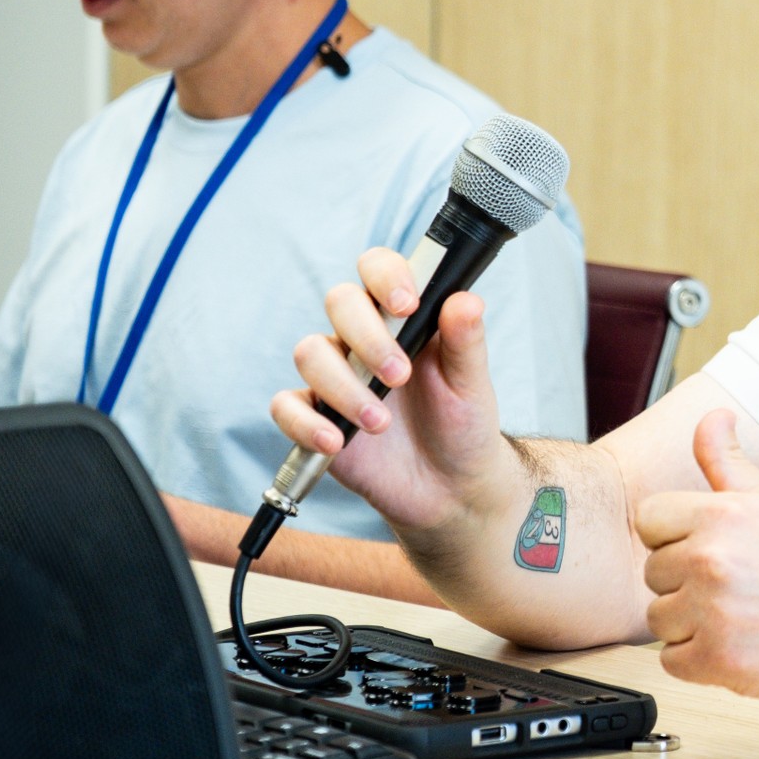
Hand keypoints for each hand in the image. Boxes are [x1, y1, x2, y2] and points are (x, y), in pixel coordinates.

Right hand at [270, 246, 511, 532]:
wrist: (450, 488)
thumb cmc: (462, 425)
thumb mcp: (472, 383)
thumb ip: (466, 341)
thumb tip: (465, 299)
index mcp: (403, 318)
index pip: (378, 270)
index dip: (385, 276)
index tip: (406, 305)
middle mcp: (363, 339)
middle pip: (339, 302)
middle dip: (367, 336)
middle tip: (400, 376)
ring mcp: (335, 376)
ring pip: (310, 352)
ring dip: (345, 387)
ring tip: (381, 423)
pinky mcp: (314, 417)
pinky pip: (286, 407)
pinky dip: (306, 423)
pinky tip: (337, 441)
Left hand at [638, 411, 758, 699]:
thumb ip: (727, 463)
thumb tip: (712, 418)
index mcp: (724, 514)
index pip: (650, 520)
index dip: (677, 536)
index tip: (709, 548)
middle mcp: (714, 560)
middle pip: (653, 573)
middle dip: (687, 582)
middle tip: (737, 586)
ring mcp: (715, 614)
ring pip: (660, 619)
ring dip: (691, 624)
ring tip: (740, 616)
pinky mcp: (719, 662)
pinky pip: (673, 661)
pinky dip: (700, 660)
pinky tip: (739, 643)